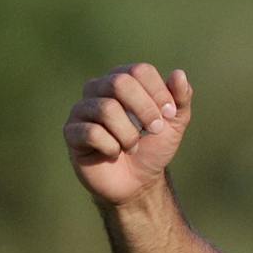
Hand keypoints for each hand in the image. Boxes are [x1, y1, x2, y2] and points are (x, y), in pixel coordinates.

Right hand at [64, 63, 192, 206]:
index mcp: (123, 79)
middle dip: (144, 110)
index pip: (139, 71)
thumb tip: (179, 74)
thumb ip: (180, 98)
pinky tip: (114, 153)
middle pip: (119, 83)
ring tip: (132, 146)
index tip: (169, 115)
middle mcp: (98, 88)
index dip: (159, 94)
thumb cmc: (153, 146)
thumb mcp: (175, 123)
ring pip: (106, 109)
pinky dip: (111, 147)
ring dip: (129, 134)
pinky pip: (91, 132)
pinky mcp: (71, 132)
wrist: (138, 182)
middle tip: (154, 130)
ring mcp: (82, 109)